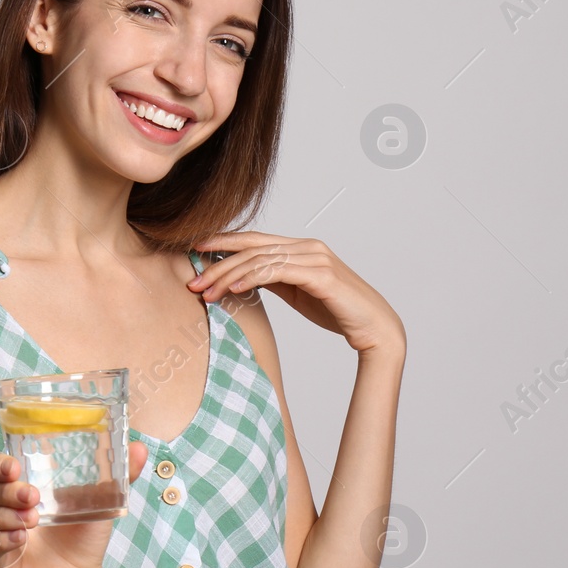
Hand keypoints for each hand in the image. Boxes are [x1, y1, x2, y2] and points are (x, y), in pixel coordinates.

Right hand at [0, 441, 147, 567]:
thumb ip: (118, 477)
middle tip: (33, 495)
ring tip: (32, 519)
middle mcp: (2, 510)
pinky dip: (2, 539)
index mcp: (20, 490)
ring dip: (3, 514)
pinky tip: (21, 539)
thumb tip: (142, 448)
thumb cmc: (82, 539)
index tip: (14, 467)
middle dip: (6, 489)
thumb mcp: (101, 505)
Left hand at [187, 233, 405, 355]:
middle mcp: (307, 247)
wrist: (373, 327)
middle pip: (252, 248)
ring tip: (207, 293)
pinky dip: (251, 279)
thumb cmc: (335, 309)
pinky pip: (277, 272)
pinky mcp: (321, 274)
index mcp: (300, 248)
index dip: (223, 242)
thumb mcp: (296, 291)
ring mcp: (315, 258)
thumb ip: (273, 278)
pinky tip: (233, 289)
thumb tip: (242, 276)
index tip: (195, 251)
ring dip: (228, 276)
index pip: (254, 240)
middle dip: (218, 263)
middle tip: (194, 282)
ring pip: (260, 259)